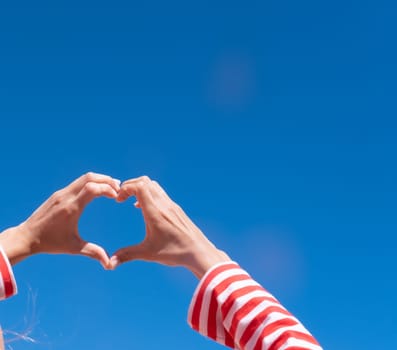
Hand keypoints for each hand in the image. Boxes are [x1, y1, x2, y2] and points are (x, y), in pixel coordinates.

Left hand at [0, 172, 119, 268]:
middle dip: (107, 180)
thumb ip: (93, 252)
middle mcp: (66, 196)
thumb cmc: (50, 243)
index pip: (92, 188)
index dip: (108, 189)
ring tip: (112, 187)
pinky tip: (98, 190)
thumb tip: (109, 264)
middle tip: (119, 188)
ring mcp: (61, 193)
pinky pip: (78, 182)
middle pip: (90, 177)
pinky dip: (91, 182)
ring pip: (84, 177)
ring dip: (100, 179)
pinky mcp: (59, 194)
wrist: (26, 237)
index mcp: (71, 208)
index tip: (117, 197)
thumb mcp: (73, 248)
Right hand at [110, 176, 229, 278]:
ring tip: (130, 201)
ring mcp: (171, 205)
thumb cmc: (175, 252)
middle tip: (121, 198)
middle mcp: (164, 204)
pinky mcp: (176, 208)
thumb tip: (110, 264)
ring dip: (140, 188)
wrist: (198, 251)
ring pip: (153, 185)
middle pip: (145, 181)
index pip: (140, 186)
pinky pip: (160, 193)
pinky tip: (143, 209)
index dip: (125, 188)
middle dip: (130, 186)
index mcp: (155, 212)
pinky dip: (148, 194)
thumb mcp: (148, 253)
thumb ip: (127, 255)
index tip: (118, 200)